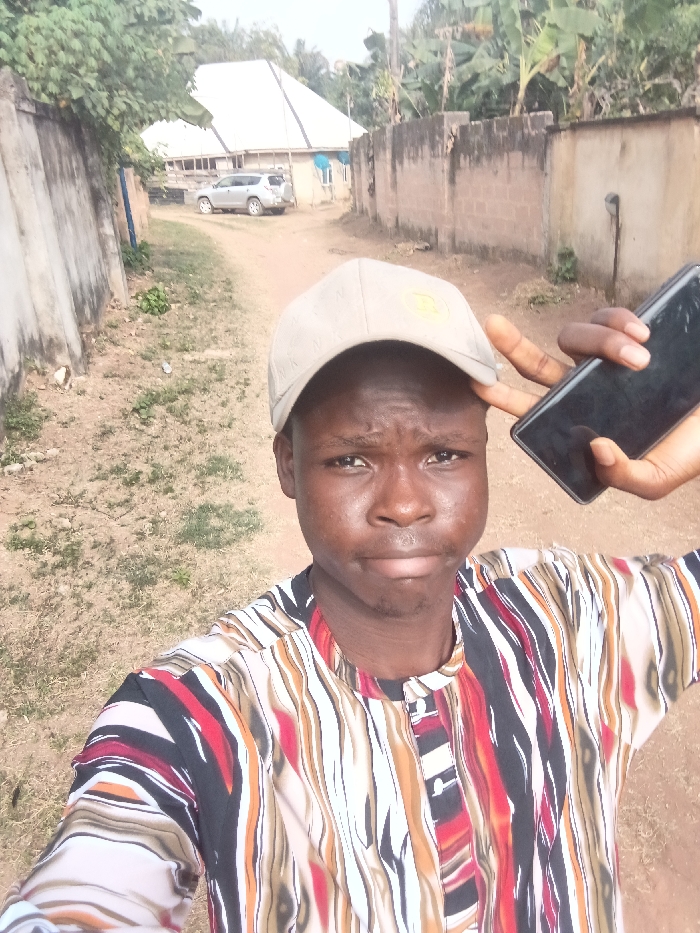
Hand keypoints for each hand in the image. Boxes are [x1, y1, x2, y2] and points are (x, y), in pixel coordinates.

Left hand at [471, 309, 699, 499]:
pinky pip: (611, 317)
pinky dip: (622, 320)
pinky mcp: (629, 336)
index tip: (478, 383)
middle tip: (493, 325)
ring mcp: (603, 360)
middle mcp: (584, 387)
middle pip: (536, 361)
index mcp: (580, 420)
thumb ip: (622, 475)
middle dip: (511, 344)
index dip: (503, 395)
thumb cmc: (687, 451)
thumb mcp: (654, 479)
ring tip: (641, 357)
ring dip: (603, 341)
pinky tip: (644, 334)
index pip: (532, 407)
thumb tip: (594, 447)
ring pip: (576, 336)